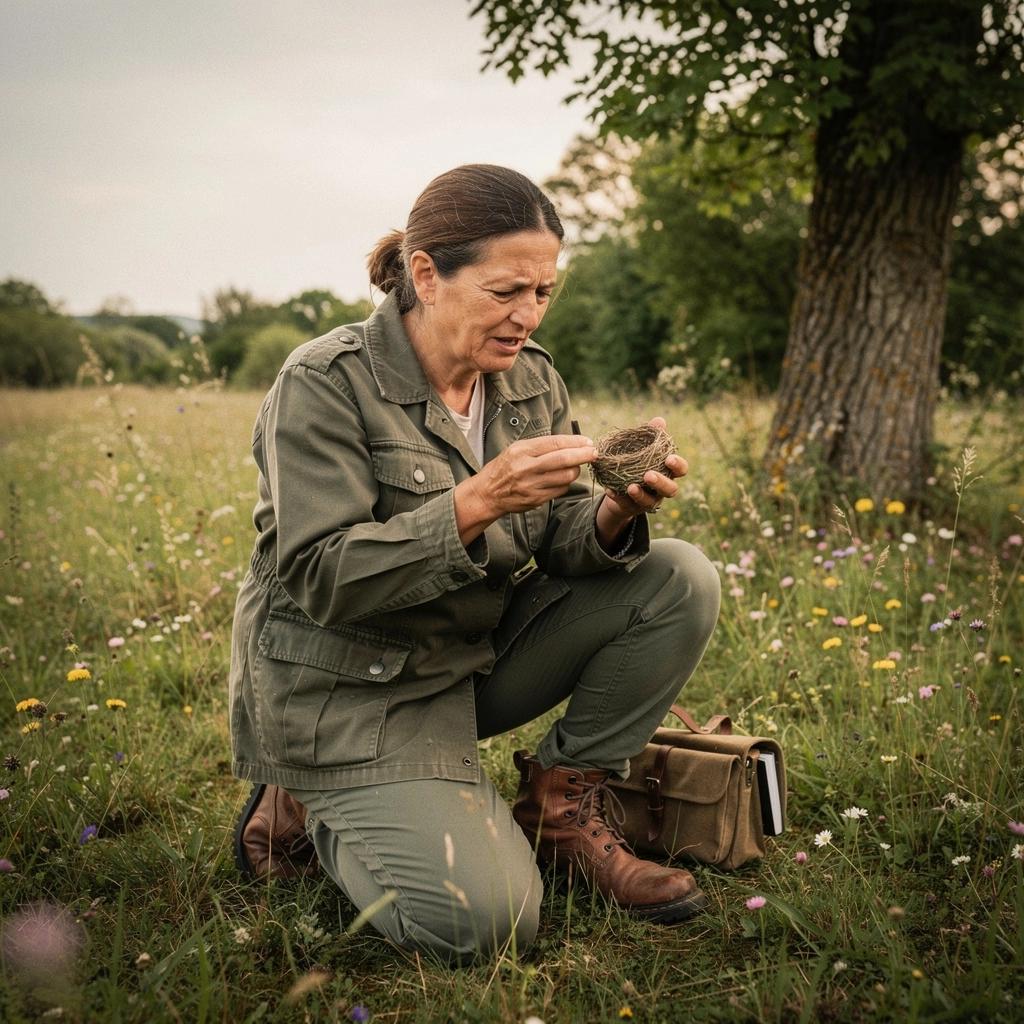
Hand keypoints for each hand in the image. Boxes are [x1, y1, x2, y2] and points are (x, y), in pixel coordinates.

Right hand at [454, 434, 596, 543]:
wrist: (488, 494)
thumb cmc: (505, 467)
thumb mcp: (516, 449)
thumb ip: (540, 446)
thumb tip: (570, 442)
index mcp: (521, 450)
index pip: (555, 443)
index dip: (575, 442)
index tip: (588, 442)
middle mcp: (526, 467)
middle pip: (563, 460)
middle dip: (583, 455)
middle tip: (595, 453)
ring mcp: (531, 485)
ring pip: (565, 477)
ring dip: (576, 471)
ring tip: (575, 466)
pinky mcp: (536, 499)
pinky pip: (560, 490)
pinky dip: (566, 483)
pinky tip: (564, 479)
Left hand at [596, 416, 687, 536]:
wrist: (620, 487)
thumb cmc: (637, 463)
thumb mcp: (643, 448)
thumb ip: (652, 436)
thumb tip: (660, 421)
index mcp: (668, 472)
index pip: (681, 470)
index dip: (678, 465)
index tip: (669, 458)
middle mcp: (662, 489)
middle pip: (670, 490)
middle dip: (660, 483)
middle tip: (648, 475)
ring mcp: (649, 501)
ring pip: (650, 502)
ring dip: (641, 494)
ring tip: (631, 486)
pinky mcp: (632, 508)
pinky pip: (626, 505)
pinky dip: (619, 497)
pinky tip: (610, 490)